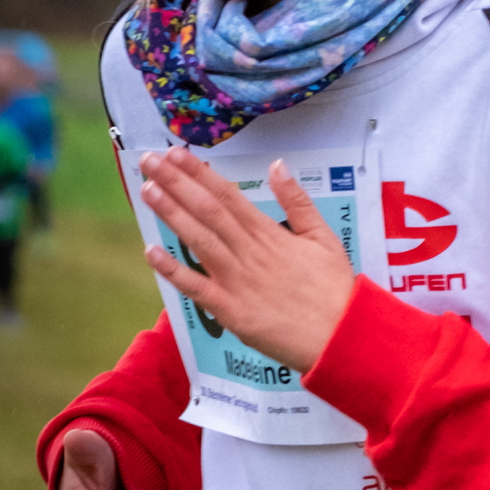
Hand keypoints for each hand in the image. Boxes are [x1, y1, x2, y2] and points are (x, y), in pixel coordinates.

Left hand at [139, 148, 356, 375]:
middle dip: (176, 183)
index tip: (176, 153)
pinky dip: (174, 270)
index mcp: (270, 233)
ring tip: (148, 190)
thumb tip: (277, 165)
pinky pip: (197, 288)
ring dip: (172, 214)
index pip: (228, 195)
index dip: (199, 173)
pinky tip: (151, 252)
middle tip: (149, 161)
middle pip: (208, 211)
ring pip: (200, 240)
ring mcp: (238, 281)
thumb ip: (298, 201)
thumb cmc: (334, 290)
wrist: (341, 336)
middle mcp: (249, 252)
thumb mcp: (324, 237)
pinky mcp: (232, 311)